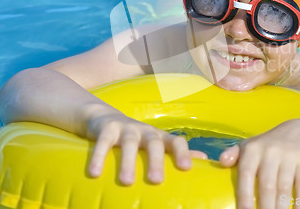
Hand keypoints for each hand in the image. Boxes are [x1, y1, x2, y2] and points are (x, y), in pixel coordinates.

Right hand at [86, 111, 206, 184]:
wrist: (104, 118)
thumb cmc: (138, 138)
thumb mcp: (157, 143)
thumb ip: (178, 151)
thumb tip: (204, 159)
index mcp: (160, 137)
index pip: (176, 141)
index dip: (183, 152)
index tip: (186, 169)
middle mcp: (145, 131)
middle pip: (154, 143)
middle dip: (156, 161)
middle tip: (156, 181)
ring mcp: (126, 128)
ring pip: (129, 144)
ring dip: (127, 162)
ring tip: (126, 182)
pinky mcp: (107, 129)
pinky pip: (103, 143)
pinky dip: (99, 157)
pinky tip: (95, 173)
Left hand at [219, 119, 299, 208]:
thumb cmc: (269, 144)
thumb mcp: (251, 145)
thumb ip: (233, 154)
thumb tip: (220, 162)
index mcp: (253, 150)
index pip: (246, 174)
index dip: (244, 196)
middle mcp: (270, 152)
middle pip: (266, 186)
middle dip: (264, 208)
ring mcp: (289, 157)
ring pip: (283, 189)